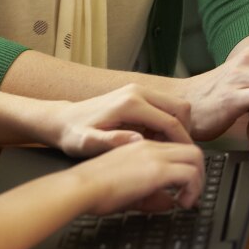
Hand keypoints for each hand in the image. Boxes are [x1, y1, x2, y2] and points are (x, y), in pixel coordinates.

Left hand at [48, 83, 192, 155]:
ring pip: (175, 106)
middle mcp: (138, 92)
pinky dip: (166, 123)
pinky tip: (152, 140)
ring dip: (176, 127)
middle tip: (177, 152)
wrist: (62, 120)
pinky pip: (165, 107)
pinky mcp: (138, 94)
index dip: (182, 140)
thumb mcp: (86, 144)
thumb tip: (137, 141)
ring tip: (162, 147)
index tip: (185, 158)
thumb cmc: (73, 134)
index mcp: (130, 104)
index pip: (170, 120)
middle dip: (185, 131)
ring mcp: (139, 90)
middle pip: (180, 108)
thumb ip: (111, 142)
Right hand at [70, 138, 205, 214]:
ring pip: (195, 158)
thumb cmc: (92, 189)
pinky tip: (183, 203)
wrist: (78, 187)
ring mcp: (155, 156)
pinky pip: (189, 174)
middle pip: (191, 150)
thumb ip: (152, 196)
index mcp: (141, 146)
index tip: (186, 186)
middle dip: (199, 172)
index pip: (176, 149)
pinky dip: (193, 188)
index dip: (187, 167)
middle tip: (193, 193)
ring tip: (190, 199)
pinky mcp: (156, 170)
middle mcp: (150, 147)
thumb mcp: (127, 191)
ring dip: (198, 180)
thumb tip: (171, 204)